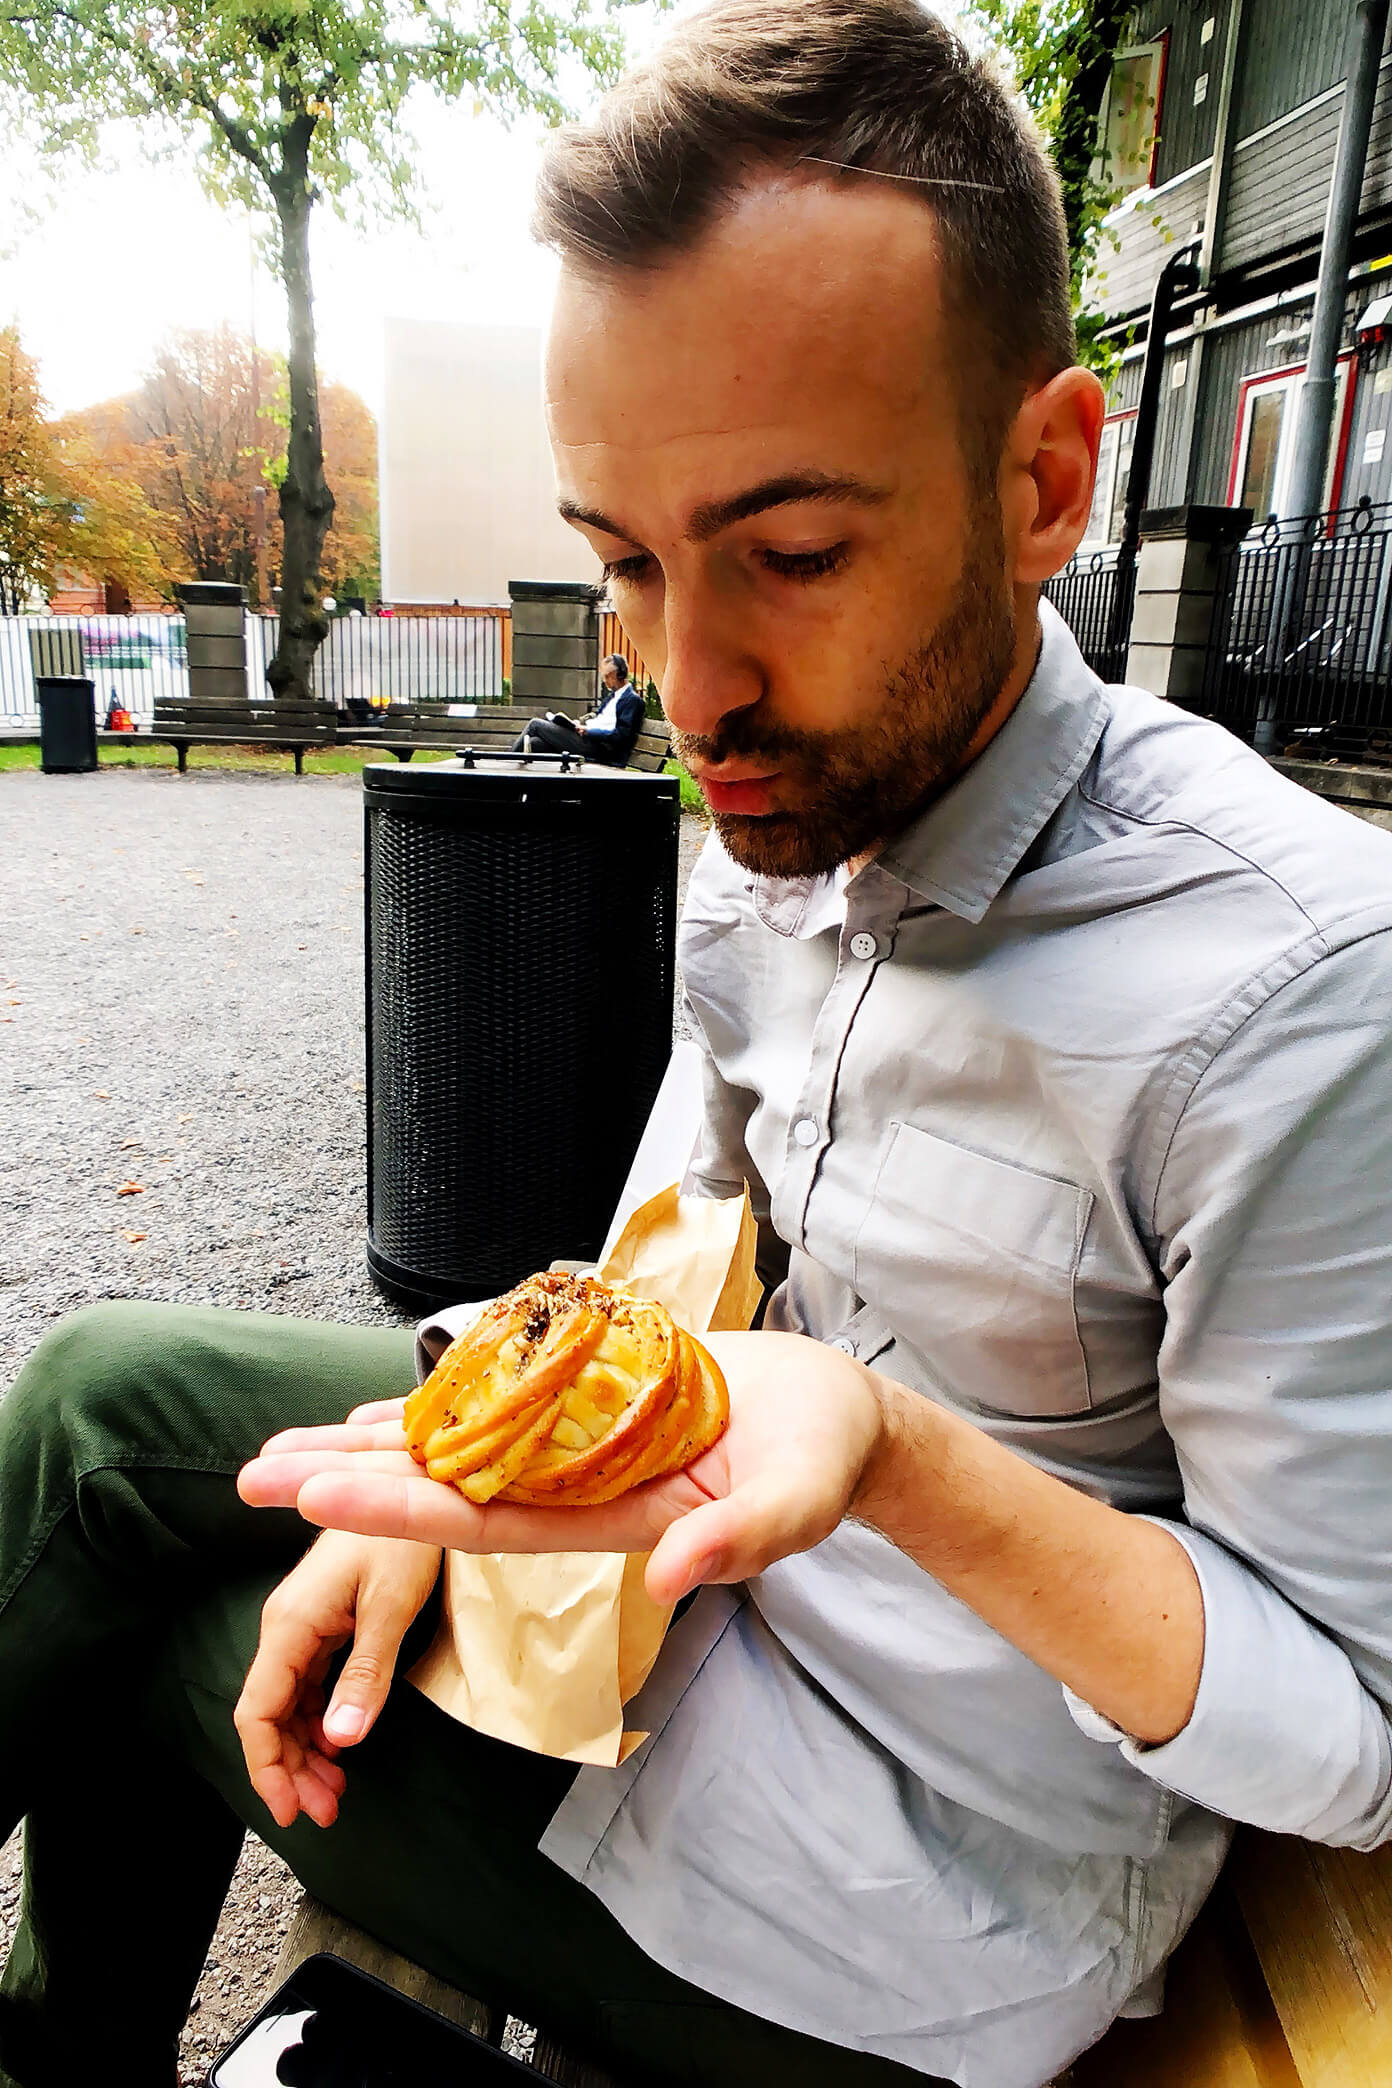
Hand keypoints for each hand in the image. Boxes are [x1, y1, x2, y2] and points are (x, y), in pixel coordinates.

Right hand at [234, 1440, 441, 1829]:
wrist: (412, 1483)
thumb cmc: (401, 1537)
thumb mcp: (391, 1607)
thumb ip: (365, 1675)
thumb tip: (340, 1743)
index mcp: (290, 1624)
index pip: (256, 1712)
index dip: (266, 1768)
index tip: (291, 1811)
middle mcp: (286, 1626)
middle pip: (269, 1715)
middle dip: (290, 1770)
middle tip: (326, 1813)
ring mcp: (303, 1623)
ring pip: (287, 1703)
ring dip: (304, 1751)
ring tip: (335, 1793)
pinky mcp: (323, 1620)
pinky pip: (307, 1683)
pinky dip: (318, 1721)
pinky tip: (339, 1746)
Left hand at [238, 1332, 884, 1607]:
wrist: (837, 1422)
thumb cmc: (824, 1459)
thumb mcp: (796, 1500)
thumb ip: (738, 1541)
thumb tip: (668, 1576)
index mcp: (611, 1520)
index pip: (483, 1523)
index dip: (398, 1512)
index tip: (316, 1501)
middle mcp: (576, 1490)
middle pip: (445, 1491)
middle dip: (350, 1484)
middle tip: (252, 1479)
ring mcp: (577, 1451)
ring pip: (457, 1452)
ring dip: (370, 1448)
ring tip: (285, 1446)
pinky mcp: (590, 1411)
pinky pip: (497, 1412)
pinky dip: (435, 1409)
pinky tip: (376, 1410)